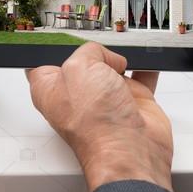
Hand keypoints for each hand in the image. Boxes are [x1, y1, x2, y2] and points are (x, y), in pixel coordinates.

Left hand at [26, 43, 172, 191]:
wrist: (131, 150)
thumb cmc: (96, 123)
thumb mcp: (79, 67)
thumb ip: (89, 52)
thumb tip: (108, 57)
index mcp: (52, 90)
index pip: (45, 64)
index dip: (56, 51)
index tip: (64, 42)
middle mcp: (79, 96)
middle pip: (83, 61)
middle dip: (95, 51)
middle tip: (101, 49)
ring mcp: (106, 99)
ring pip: (113, 67)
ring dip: (122, 57)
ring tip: (126, 54)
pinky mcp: (133, 102)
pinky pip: (141, 76)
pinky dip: (147, 66)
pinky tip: (146, 59)